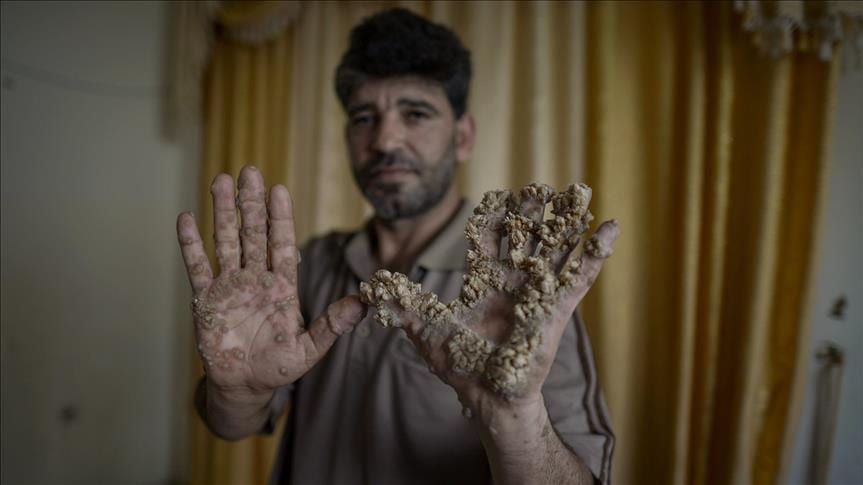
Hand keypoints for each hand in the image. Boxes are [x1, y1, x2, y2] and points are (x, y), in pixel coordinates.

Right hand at [177, 166, 364, 397]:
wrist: (245, 386)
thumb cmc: (279, 367)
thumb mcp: (310, 349)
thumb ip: (332, 325)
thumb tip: (363, 303)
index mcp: (282, 286)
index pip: (282, 243)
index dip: (280, 218)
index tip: (279, 190)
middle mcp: (256, 278)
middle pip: (253, 233)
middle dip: (251, 203)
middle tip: (250, 170)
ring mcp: (229, 285)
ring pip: (226, 240)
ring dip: (223, 212)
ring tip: (221, 180)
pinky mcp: (205, 299)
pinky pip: (197, 266)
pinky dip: (190, 244)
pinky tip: (186, 217)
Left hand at [360, 183, 618, 419]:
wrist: (487, 397)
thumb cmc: (459, 364)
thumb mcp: (425, 329)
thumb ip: (401, 304)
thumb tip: (369, 285)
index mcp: (483, 280)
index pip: (488, 238)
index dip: (492, 216)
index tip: (496, 195)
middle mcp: (513, 281)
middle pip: (526, 235)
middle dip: (534, 211)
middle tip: (541, 185)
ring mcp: (537, 293)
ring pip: (556, 248)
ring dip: (568, 221)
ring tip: (581, 191)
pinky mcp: (557, 309)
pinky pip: (580, 277)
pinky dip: (595, 253)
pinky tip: (609, 228)